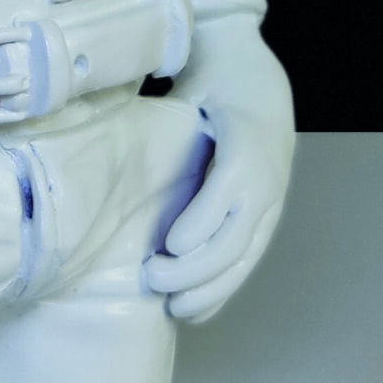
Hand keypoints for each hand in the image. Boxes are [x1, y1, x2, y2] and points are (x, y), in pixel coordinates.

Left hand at [144, 11, 294, 323]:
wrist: (259, 72)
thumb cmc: (215, 76)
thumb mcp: (193, 82)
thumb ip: (165, 113)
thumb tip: (109, 131)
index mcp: (247, 140)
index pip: (230, 191)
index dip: (201, 224)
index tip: (167, 246)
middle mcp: (268, 176)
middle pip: (238, 236)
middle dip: (197, 267)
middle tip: (153, 277)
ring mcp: (273, 199)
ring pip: (246, 256)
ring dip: (212, 288)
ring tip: (174, 307)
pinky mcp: (268, 215)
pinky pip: (249, 258)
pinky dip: (224, 288)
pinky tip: (198, 309)